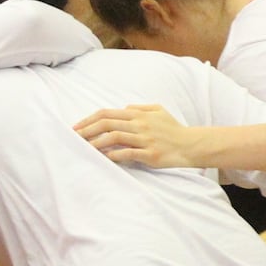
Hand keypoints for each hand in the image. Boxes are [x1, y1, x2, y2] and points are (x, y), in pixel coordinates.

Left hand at [75, 105, 208, 167]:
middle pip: (107, 124)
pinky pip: (127, 154)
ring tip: (84, 148)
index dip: (89, 119)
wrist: (192, 144)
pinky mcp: (150, 154)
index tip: (76, 127)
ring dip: (96, 142)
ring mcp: (145, 140)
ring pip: (114, 138)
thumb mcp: (158, 111)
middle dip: (87, 130)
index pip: (107, 114)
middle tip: (73, 138)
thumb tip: (122, 109)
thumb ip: (139, 108)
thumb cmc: (173, 129)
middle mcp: (140, 125)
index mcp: (139, 115)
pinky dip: (113, 155)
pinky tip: (104, 157)